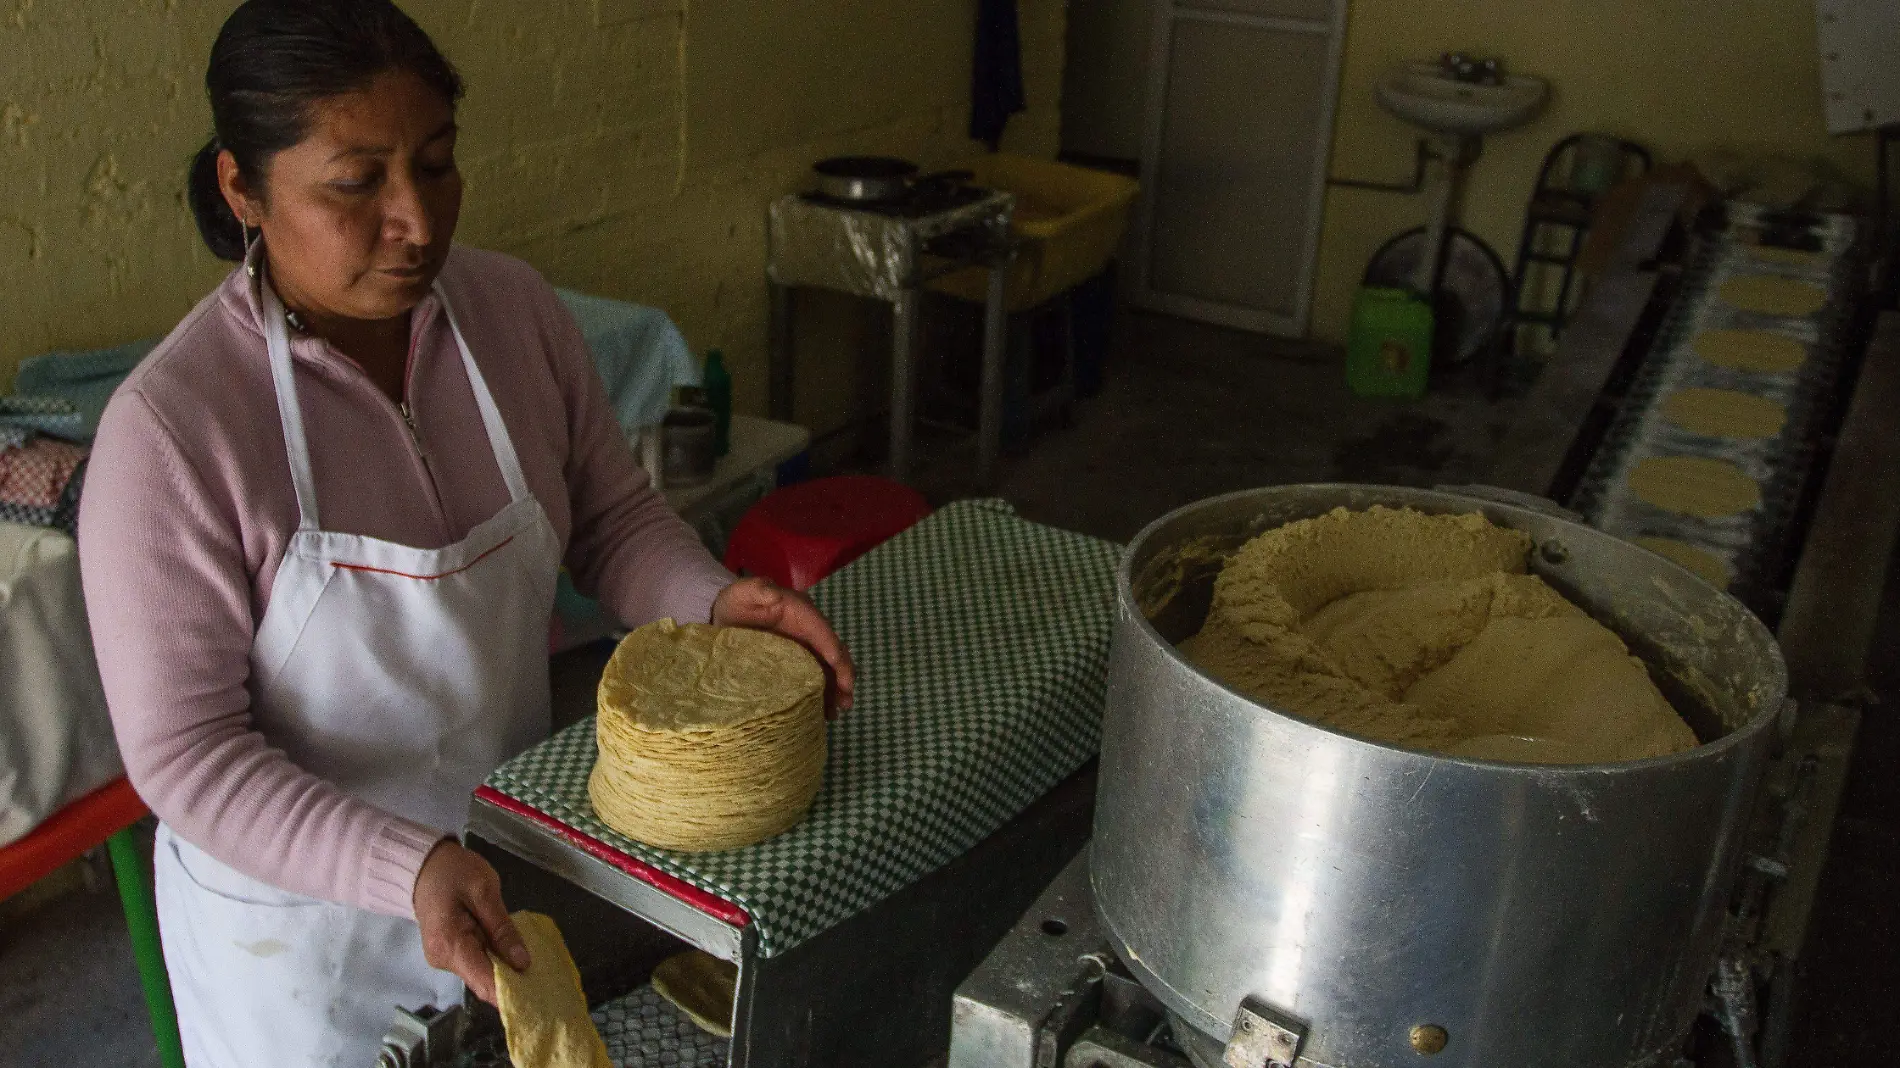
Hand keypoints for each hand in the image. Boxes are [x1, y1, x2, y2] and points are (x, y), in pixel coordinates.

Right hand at [413, 839, 530, 1003]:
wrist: (424, 866)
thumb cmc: (454, 872)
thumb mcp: (484, 892)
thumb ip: (502, 929)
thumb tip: (522, 963)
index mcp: (450, 945)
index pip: (484, 982)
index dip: (511, 992)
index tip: (538, 994)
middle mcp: (443, 960)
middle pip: (483, 982)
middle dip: (512, 982)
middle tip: (543, 977)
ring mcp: (444, 958)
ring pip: (480, 974)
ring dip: (505, 971)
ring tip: (533, 965)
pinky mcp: (448, 953)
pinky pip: (475, 963)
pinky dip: (494, 961)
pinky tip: (512, 954)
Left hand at [712, 576, 856, 716]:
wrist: (726, 617)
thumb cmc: (736, 603)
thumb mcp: (742, 592)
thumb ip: (755, 589)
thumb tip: (773, 592)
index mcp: (801, 611)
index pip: (821, 629)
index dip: (831, 646)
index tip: (837, 665)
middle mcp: (810, 629)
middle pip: (834, 651)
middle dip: (843, 674)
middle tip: (845, 698)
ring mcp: (807, 647)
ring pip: (830, 668)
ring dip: (837, 688)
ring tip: (838, 710)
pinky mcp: (799, 662)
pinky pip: (817, 677)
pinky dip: (824, 693)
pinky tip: (825, 711)